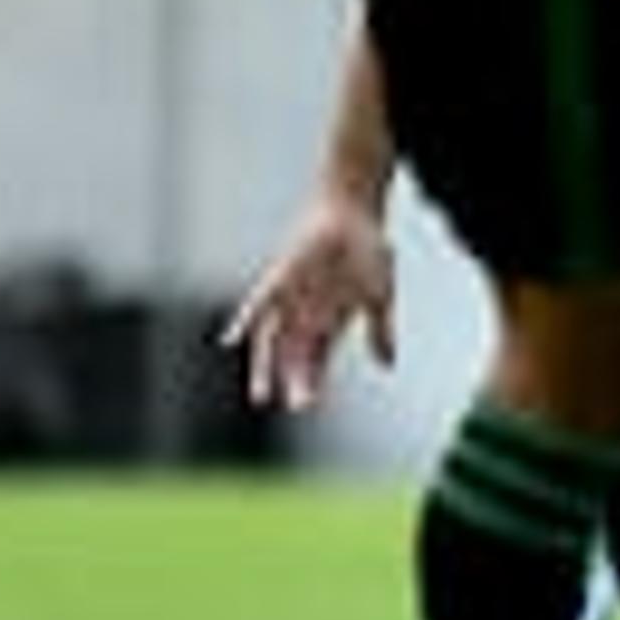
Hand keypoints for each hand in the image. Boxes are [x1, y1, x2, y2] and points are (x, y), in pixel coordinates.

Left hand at [218, 196, 397, 411]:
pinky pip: (257, 305)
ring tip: (262, 395)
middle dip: (294, 381)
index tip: (307, 403)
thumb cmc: (369, 252)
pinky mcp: (278, 281)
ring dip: (264, 368)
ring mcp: (289, 299)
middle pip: (294, 357)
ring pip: (271, 341)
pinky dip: (244, 322)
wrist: (353, 213)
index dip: (311, 381)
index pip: (316, 360)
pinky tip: (232, 340)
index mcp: (330, 321)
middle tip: (296, 405)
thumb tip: (387, 368)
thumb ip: (380, 332)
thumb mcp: (379, 298)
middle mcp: (305, 315)